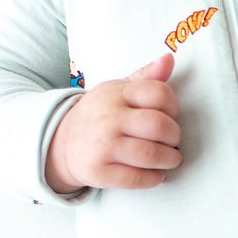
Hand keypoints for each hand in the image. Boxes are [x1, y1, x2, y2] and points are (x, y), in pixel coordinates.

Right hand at [45, 55, 180, 193]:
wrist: (62, 142)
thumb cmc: (101, 114)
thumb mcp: (118, 90)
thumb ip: (146, 76)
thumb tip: (169, 59)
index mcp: (116, 94)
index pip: (159, 93)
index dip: (174, 106)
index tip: (171, 114)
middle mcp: (108, 118)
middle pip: (159, 125)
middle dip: (175, 136)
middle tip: (173, 141)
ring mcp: (102, 146)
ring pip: (151, 154)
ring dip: (170, 159)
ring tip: (170, 158)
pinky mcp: (99, 172)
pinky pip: (137, 178)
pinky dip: (154, 178)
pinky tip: (156, 174)